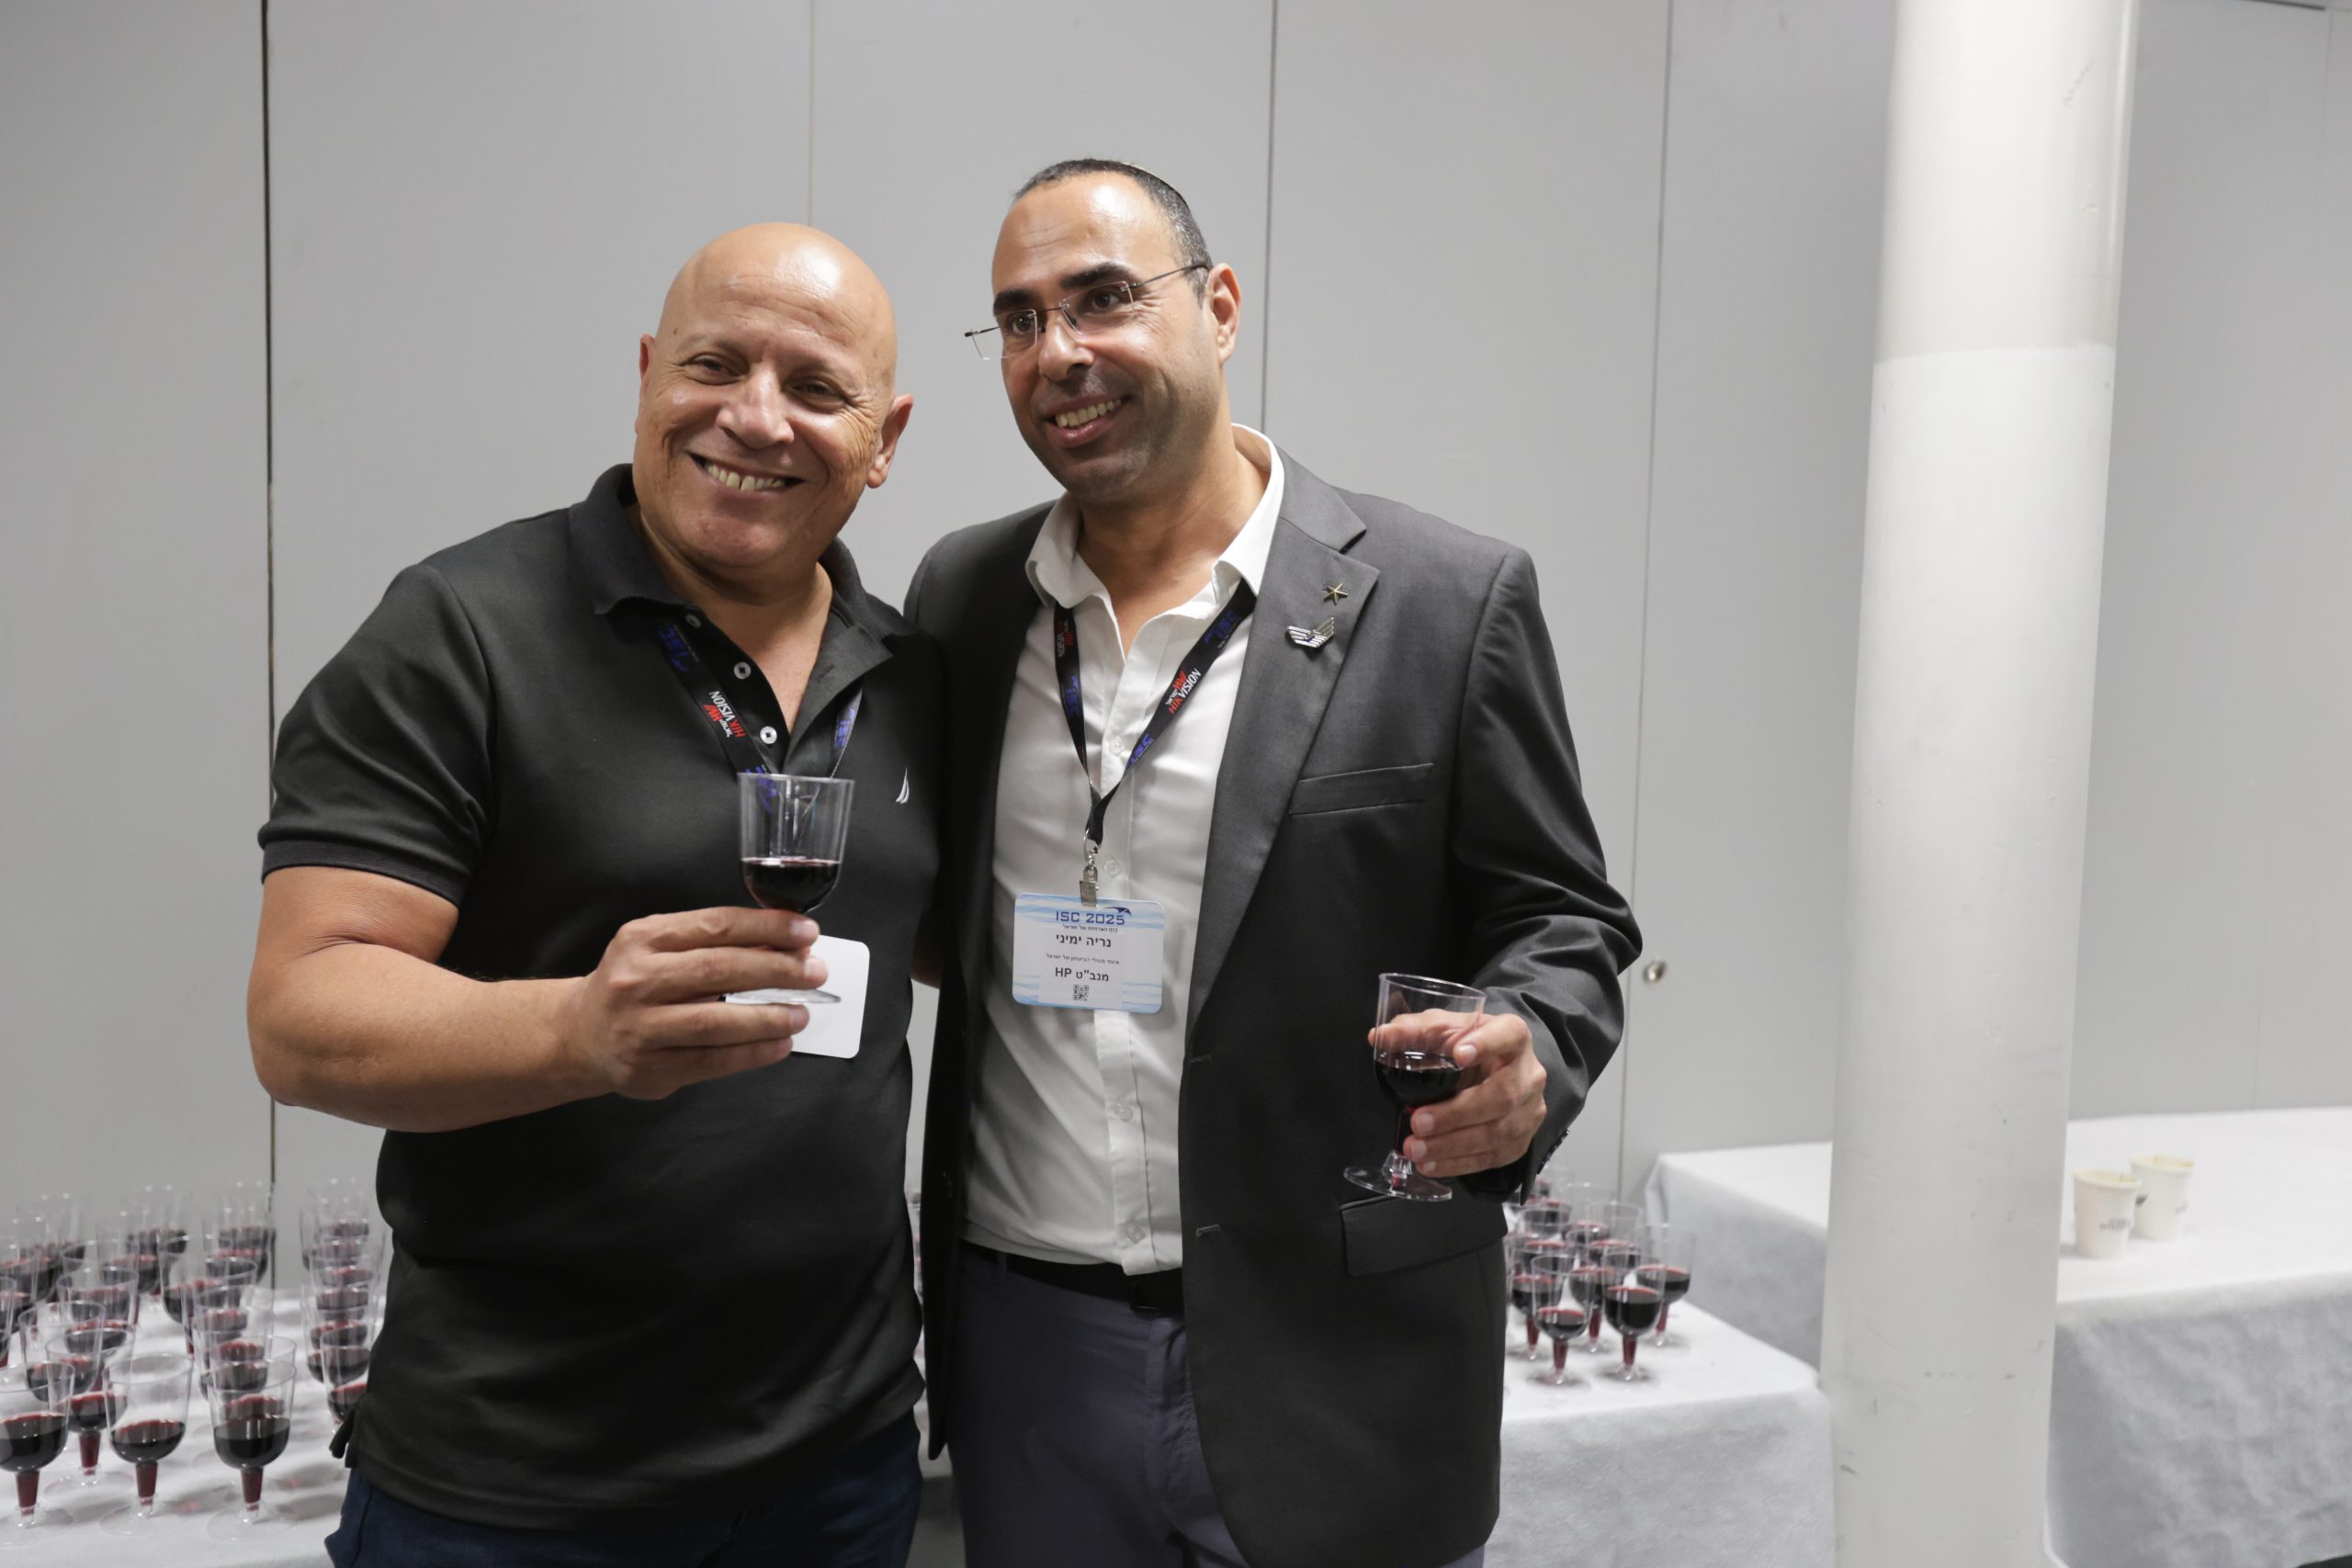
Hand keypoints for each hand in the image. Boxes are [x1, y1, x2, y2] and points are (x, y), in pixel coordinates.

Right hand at [561, 907, 827, 1099]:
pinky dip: (752, 1053)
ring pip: (715, 1021)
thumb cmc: (633, 984)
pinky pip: (710, 1061)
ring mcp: (639, 1026)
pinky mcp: (647, 1068)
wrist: (579, 1033)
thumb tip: (783, 941)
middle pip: (719, 970)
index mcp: (643, 938)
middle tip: (814, 972)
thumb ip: (714, 942)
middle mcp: (636, 979)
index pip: (716, 925)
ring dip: (768, 1017)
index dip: (766, 927)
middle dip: (776, 969)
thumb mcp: (661, 947)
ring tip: (801, 1013)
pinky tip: (779, 1044)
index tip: (806, 932)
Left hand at [1397, 1012, 1545, 1179]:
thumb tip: (1380, 1036)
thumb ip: (1415, 1030)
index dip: (1486, 1044)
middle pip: (1502, 1095)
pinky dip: (1459, 1163)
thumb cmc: (1466, 1046)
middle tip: (1418, 1121)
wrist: (1494, 1072)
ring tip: (1416, 1149)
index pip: (1509, 1035)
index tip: (1458, 1054)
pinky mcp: (1522, 1140)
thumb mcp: (1444, 1029)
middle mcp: (1529, 1074)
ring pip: (1498, 1132)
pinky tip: (1431, 1164)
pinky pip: (1493, 1156)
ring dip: (1453, 1145)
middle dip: (1457, 1113)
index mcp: (1514, 1036)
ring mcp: (1530, 1110)